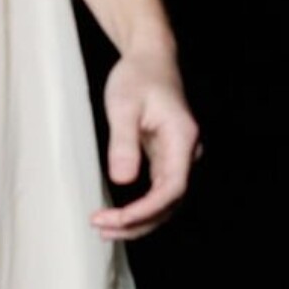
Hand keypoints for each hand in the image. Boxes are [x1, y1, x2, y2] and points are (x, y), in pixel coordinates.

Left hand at [94, 47, 199, 240]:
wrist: (150, 59)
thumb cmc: (137, 77)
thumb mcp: (123, 105)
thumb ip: (123, 142)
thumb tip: (122, 181)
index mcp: (182, 139)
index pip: (172, 188)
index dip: (146, 210)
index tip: (117, 219)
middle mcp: (187, 153)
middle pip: (171, 203)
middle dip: (138, 223)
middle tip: (101, 228)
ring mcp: (179, 157)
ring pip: (166, 203)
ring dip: (138, 221)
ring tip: (104, 229)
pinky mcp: (167, 159)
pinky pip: (158, 192)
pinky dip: (139, 209)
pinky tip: (117, 216)